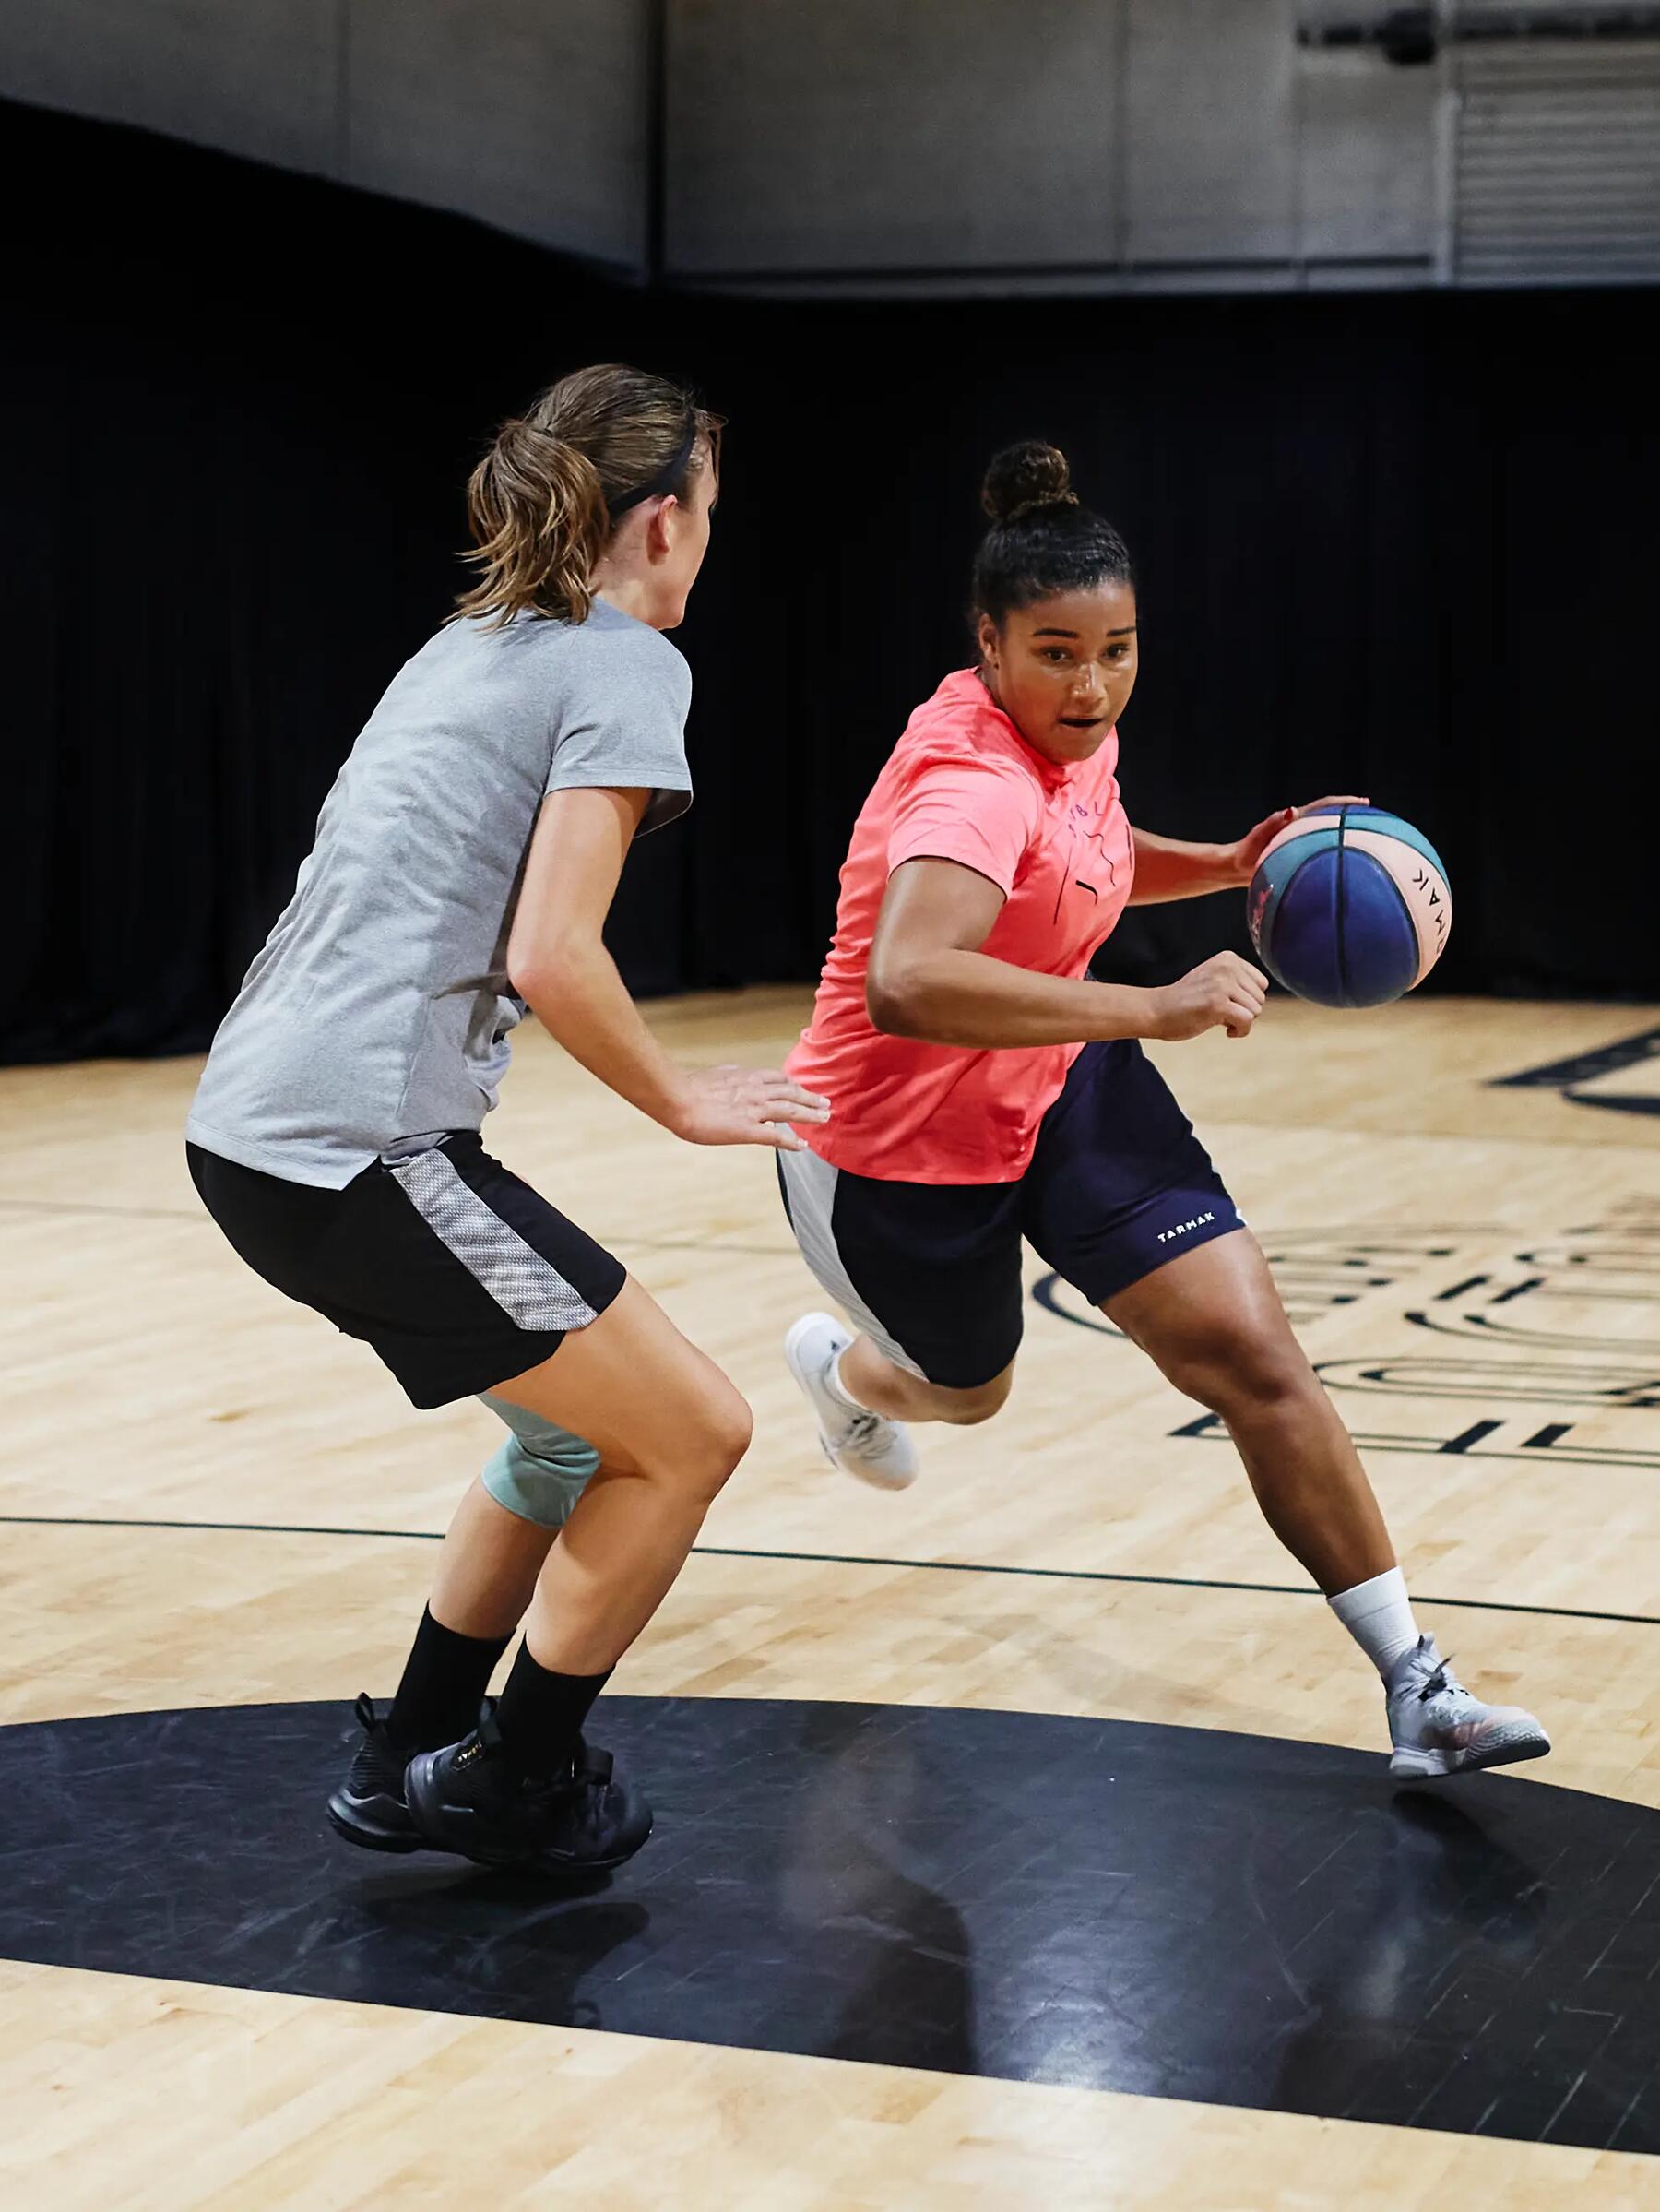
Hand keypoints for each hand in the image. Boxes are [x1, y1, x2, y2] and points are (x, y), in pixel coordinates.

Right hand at [667, 1064, 830, 1151]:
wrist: (677, 1098)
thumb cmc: (688, 1087)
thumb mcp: (716, 1074)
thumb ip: (730, 1074)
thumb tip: (735, 1072)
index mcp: (746, 1077)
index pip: (779, 1079)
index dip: (794, 1085)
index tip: (803, 1088)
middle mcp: (755, 1091)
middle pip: (791, 1093)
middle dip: (810, 1098)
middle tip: (826, 1103)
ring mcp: (753, 1111)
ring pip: (791, 1111)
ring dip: (810, 1115)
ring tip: (824, 1119)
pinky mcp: (747, 1130)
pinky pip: (776, 1137)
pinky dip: (791, 1142)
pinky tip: (803, 1146)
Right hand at [1148, 953, 1267, 1041]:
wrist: (1157, 1010)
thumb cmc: (1183, 1000)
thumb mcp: (1213, 978)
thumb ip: (1236, 982)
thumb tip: (1260, 999)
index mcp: (1228, 958)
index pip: (1261, 983)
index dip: (1247, 999)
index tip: (1230, 1003)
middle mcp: (1227, 968)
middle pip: (1260, 998)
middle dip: (1245, 1010)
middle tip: (1222, 1012)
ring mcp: (1223, 985)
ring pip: (1255, 1011)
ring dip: (1240, 1021)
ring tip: (1220, 1019)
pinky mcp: (1218, 1004)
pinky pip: (1247, 1021)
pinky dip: (1239, 1031)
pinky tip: (1225, 1030)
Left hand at [1222, 794, 1371, 886]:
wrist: (1235, 867)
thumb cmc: (1244, 854)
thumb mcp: (1257, 838)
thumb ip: (1271, 824)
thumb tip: (1293, 810)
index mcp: (1294, 820)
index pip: (1324, 806)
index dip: (1344, 803)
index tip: (1364, 803)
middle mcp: (1299, 827)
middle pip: (1330, 816)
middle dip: (1351, 814)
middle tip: (1376, 817)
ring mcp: (1299, 840)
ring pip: (1326, 832)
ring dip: (1344, 831)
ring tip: (1367, 837)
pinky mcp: (1297, 852)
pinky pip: (1320, 848)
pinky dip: (1333, 850)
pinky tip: (1346, 862)